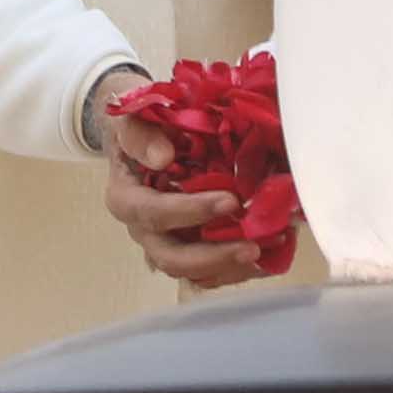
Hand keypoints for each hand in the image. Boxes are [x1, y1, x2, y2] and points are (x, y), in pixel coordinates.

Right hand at [93, 71, 290, 292]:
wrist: (143, 137)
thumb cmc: (139, 127)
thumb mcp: (130, 119)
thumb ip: (140, 135)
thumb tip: (162, 157)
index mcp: (126, 199)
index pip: (153, 213)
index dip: (191, 212)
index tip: (230, 201)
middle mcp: (143, 229)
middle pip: (172, 257)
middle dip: (213, 255)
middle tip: (252, 246)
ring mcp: (166, 244)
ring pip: (193, 273)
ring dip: (229, 268)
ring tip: (265, 254)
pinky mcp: (188, 250)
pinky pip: (209, 272)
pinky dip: (237, 269)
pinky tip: (266, 260)